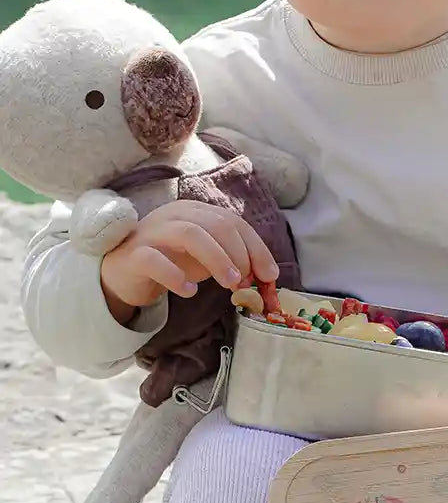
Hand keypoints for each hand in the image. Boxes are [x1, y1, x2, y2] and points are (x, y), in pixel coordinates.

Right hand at [100, 200, 278, 322]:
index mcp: (196, 211)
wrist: (123, 274)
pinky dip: (176, 276)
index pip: (233, 222)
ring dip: (217, 259)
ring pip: (190, 234)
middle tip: (246, 281)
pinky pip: (155, 260)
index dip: (256, 247)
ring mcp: (152, 232)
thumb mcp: (207, 258)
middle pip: (216, 224)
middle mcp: (175, 215)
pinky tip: (189, 291)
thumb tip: (267, 276)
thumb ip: (233, 261)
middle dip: (238, 253)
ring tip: (230, 284)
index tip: (270, 275)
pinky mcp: (133, 255)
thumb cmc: (171, 261)